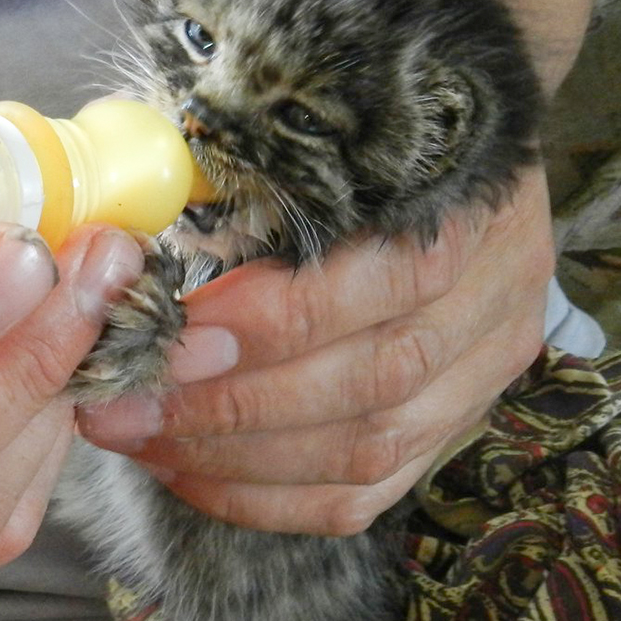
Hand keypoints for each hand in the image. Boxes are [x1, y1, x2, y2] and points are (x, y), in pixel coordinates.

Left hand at [78, 163, 553, 535]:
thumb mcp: (314, 123)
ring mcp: (483, 372)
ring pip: (367, 451)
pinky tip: (186, 471)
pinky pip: (361, 496)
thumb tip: (131, 238)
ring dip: (236, 458)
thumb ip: (245, 171)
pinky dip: (265, 497)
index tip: (174, 327)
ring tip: (138, 436)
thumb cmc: (354, 129)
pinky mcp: (451, 428)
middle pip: (375, 379)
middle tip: (125, 402)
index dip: (276, 315)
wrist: (446, 138)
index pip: (391, 277)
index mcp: (475, 200)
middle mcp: (495, 294)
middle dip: (233, 403)